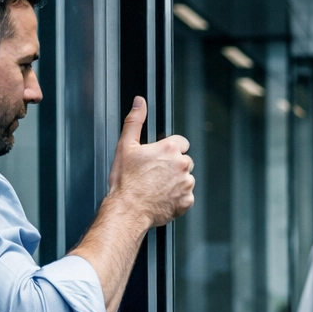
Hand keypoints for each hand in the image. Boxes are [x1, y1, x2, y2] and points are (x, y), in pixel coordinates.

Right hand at [109, 96, 193, 227]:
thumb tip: (139, 102)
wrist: (127, 209)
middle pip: (184, 161)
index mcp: (170, 149)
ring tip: (156, 187)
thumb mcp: (125, 146)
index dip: (169, 150)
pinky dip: (177, 198)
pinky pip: (186, 197)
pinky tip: (162, 198)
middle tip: (155, 174)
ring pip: (186, 179)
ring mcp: (186, 184)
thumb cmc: (125, 181)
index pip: (181, 143)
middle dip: (173, 166)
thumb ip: (135, 121)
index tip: (159, 158)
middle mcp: (182, 165)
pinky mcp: (187, 201)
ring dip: (175, 182)